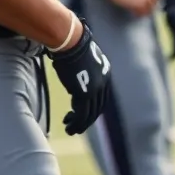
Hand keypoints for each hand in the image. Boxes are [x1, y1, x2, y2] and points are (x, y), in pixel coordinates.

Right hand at [48, 19, 110, 135]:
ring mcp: (95, 90)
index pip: (102, 99)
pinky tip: (68, 125)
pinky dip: (76, 122)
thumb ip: (86, 71)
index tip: (82, 115)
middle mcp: (103, 85)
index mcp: (106, 76)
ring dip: (80, 124)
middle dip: (87, 120)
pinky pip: (81, 114)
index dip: (93, 109)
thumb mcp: (85, 61)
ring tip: (71, 130)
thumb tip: (78, 73)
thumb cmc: (73, 48)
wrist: (73, 44)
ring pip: (89, 114)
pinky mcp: (84, 94)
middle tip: (77, 126)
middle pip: (97, 108)